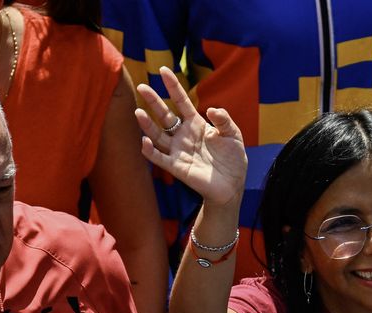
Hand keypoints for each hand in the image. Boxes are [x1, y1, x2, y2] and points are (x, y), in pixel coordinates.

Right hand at [134, 67, 246, 210]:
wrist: (232, 184)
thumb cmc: (233, 158)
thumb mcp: (233, 134)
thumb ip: (224, 120)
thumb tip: (211, 109)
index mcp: (196, 124)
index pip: (181, 102)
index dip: (173, 86)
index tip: (163, 70)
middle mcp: (183, 135)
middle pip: (165, 115)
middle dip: (153, 101)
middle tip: (141, 87)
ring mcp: (178, 151)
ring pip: (158, 135)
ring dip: (147, 125)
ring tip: (138, 112)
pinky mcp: (176, 167)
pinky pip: (159, 158)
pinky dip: (150, 151)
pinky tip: (145, 141)